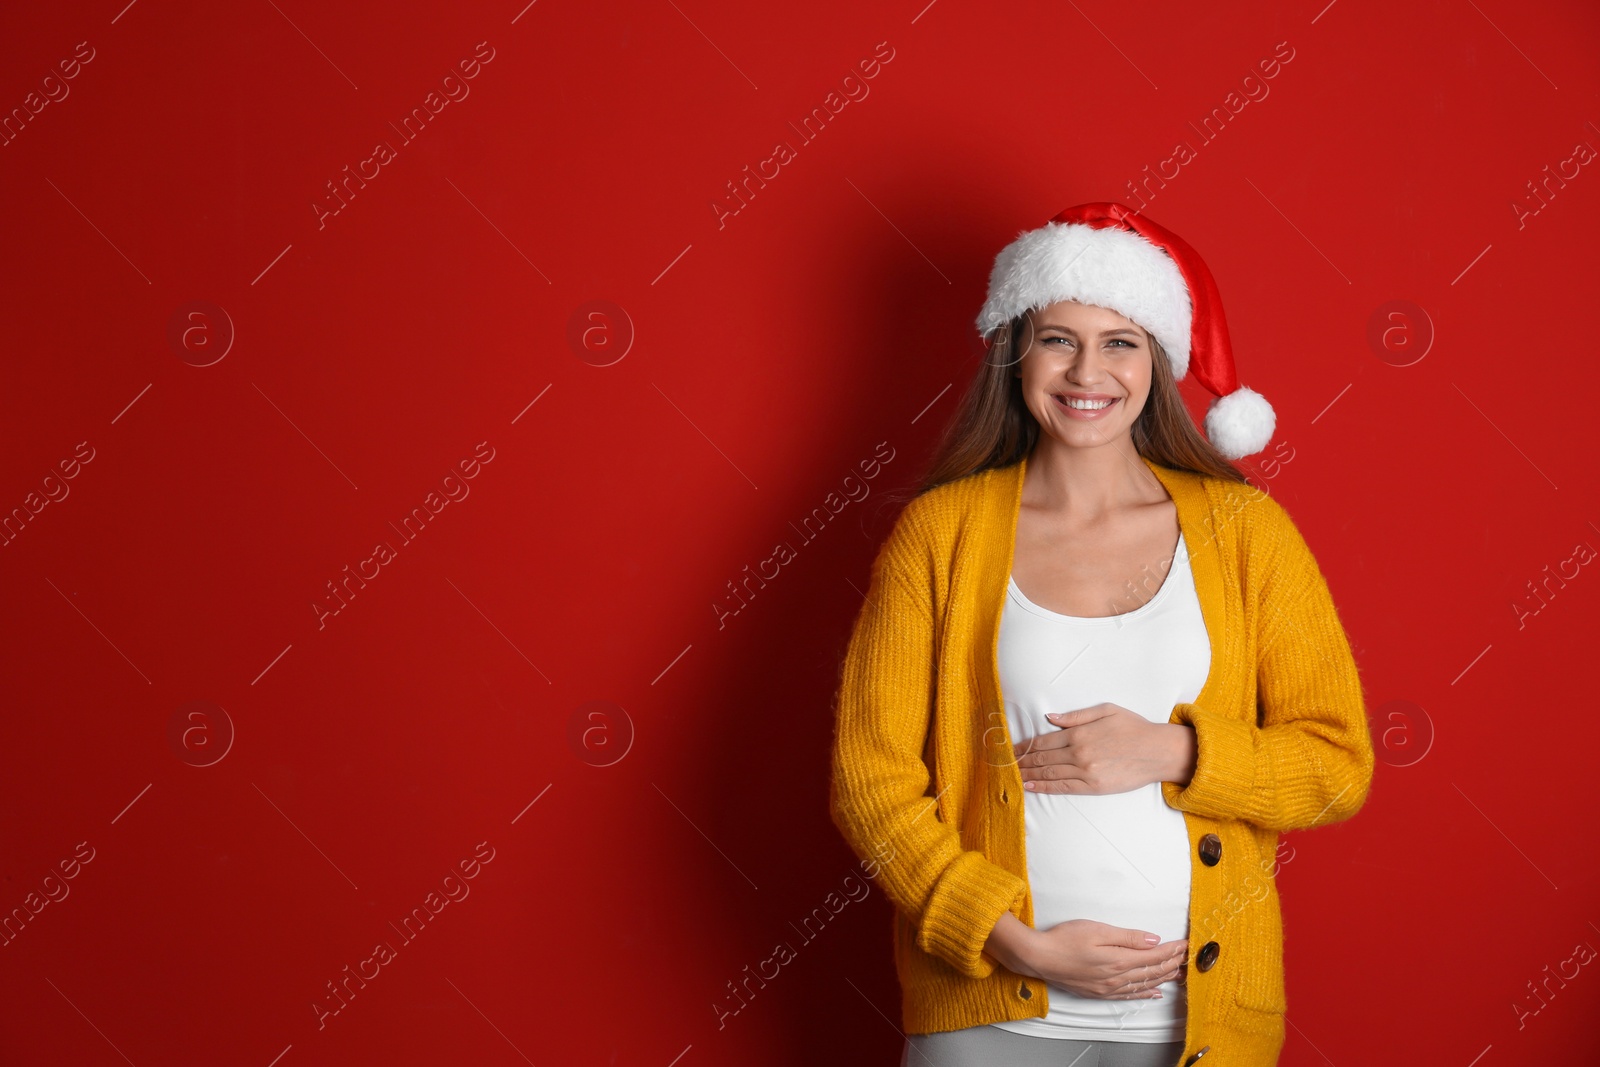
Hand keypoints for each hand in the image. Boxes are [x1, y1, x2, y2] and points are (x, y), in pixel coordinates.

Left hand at [1012, 703, 1195, 794]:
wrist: (1158, 751)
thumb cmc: (1134, 727)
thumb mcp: (1106, 711)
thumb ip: (1075, 716)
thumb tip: (1049, 718)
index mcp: (1079, 734)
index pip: (1043, 741)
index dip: (1024, 746)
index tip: (1009, 749)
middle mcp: (1079, 753)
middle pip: (1041, 759)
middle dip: (1020, 761)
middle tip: (1003, 765)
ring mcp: (1085, 772)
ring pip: (1048, 774)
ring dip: (1027, 775)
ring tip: (1011, 776)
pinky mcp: (1093, 787)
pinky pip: (1063, 787)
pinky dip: (1044, 787)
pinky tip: (1031, 786)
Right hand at [1012, 916, 1186, 999]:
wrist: (1040, 958)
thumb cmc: (1064, 939)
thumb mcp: (1098, 930)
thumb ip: (1128, 937)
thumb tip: (1154, 941)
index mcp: (1118, 960)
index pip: (1153, 956)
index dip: (1172, 950)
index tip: (1185, 944)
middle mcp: (1117, 977)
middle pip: (1152, 971)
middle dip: (1172, 964)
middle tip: (1187, 958)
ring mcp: (1108, 988)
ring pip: (1144, 984)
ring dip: (1163, 978)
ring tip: (1178, 973)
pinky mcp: (1100, 993)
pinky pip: (1129, 995)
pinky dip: (1145, 993)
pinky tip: (1154, 992)